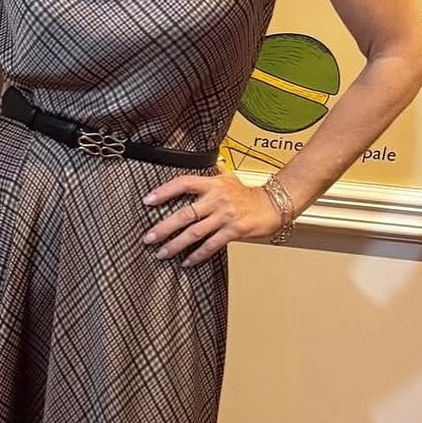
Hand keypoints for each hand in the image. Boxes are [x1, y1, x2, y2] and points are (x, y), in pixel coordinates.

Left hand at [140, 171, 288, 266]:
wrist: (273, 205)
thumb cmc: (248, 194)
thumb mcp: (230, 178)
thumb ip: (216, 170)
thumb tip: (211, 160)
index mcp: (212, 184)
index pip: (183, 183)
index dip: (164, 191)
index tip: (147, 200)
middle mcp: (216, 199)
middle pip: (184, 214)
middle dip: (163, 227)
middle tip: (148, 237)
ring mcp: (224, 216)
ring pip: (194, 232)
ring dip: (175, 245)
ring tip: (161, 253)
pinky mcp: (233, 231)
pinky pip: (211, 245)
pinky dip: (197, 255)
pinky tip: (186, 262)